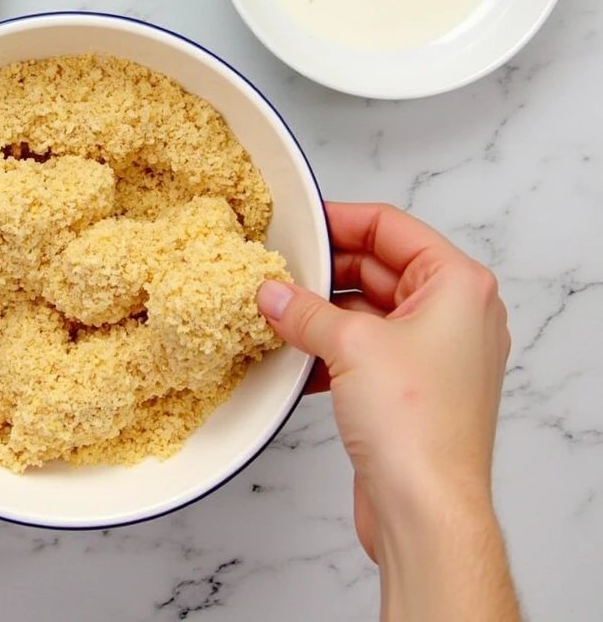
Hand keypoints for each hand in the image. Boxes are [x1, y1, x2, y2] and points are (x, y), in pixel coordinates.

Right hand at [256, 202, 510, 562]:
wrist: (425, 512)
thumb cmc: (418, 429)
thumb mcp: (350, 345)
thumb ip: (304, 310)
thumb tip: (274, 293)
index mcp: (458, 286)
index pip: (391, 226)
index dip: (341, 220)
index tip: (302, 222)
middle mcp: (454, 316)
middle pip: (378, 267)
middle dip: (325, 272)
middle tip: (279, 270)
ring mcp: (433, 354)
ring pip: (367, 311)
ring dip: (322, 313)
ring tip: (278, 311)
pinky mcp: (411, 388)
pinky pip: (363, 349)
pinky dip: (329, 348)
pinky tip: (293, 355)